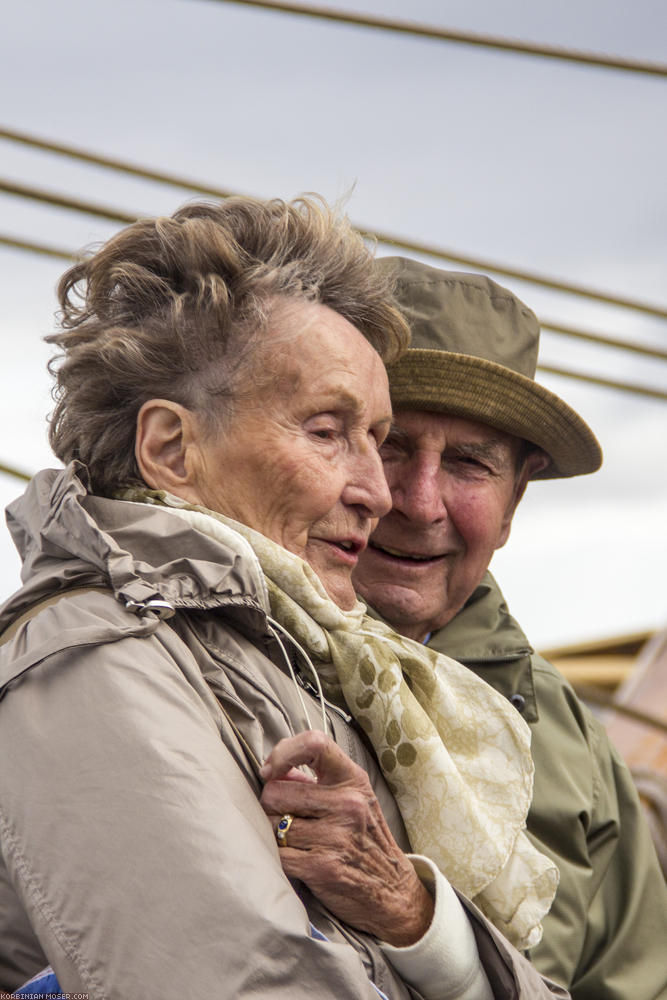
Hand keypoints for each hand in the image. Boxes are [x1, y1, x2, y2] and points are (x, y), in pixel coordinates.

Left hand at [259, 731, 433, 946]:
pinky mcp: (322, 866)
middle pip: (274, 791)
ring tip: (295, 841)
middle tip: (288, 818)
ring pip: (271, 825)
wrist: (394, 892)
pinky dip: (278, 859)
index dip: (283, 752)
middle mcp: (347, 803)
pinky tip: (296, 860)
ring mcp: (335, 835)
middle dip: (271, 807)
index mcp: (352, 780)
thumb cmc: (365, 841)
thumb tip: (275, 771)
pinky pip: (276, 854)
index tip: (271, 770)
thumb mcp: (355, 800)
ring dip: (275, 835)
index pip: (314, 743)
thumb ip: (317, 782)